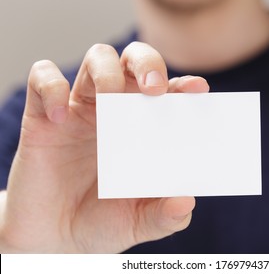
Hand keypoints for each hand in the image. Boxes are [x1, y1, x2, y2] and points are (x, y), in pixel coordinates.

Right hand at [0, 42, 208, 252]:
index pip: (168, 92)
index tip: (197, 90)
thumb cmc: (102, 221)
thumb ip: (164, 216)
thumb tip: (187, 202)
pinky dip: (51, 88)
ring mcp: (80, 110)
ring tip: (109, 97)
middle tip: (154, 88)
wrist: (53, 237)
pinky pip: (42, 80)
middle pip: (135, 61)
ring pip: (97, 58)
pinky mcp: (43, 115)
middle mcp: (116, 110)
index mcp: (144, 128)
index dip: (183, 85)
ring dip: (106, 69)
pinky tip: (59, 117)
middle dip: (147, 63)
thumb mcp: (137, 222)